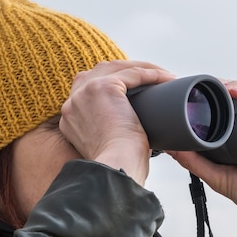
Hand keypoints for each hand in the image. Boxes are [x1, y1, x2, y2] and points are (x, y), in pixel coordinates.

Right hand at [59, 60, 175, 185]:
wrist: (116, 169)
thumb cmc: (120, 165)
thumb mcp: (109, 145)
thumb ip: (112, 130)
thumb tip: (136, 124)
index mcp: (71, 117)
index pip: (90, 88)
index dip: (115, 83)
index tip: (137, 88)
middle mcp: (72, 102)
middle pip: (101, 72)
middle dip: (127, 71)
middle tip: (152, 78)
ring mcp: (85, 92)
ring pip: (117, 68)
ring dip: (142, 68)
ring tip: (163, 76)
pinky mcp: (102, 87)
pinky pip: (132, 73)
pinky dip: (152, 74)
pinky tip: (166, 78)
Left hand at [167, 80, 236, 236]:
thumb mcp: (219, 179)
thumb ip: (195, 164)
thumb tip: (171, 148)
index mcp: (236, 137)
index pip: (221, 111)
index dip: (207, 101)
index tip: (190, 94)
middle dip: (220, 88)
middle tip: (203, 87)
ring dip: (235, 87)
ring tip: (220, 88)